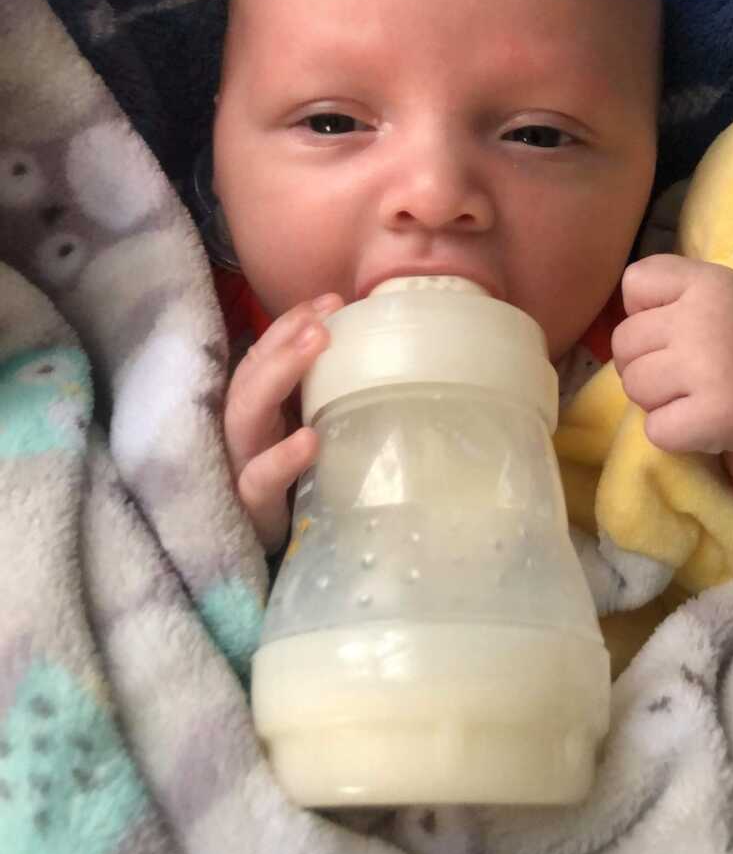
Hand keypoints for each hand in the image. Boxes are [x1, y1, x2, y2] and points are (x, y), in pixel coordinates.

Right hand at [223, 293, 343, 551]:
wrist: (283, 552)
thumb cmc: (298, 484)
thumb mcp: (307, 430)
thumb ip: (323, 395)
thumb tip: (373, 348)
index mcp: (255, 409)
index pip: (263, 355)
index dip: (291, 325)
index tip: (332, 302)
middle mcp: (240, 431)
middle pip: (249, 376)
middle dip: (283, 341)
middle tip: (324, 317)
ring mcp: (239, 466)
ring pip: (244, 415)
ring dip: (278, 375)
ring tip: (316, 345)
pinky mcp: (250, 507)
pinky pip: (258, 480)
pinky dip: (281, 458)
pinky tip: (310, 440)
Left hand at [611, 255, 732, 456]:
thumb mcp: (716, 295)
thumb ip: (665, 292)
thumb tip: (616, 320)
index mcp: (710, 281)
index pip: (634, 282)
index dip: (647, 311)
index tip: (681, 327)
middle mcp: (708, 318)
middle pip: (624, 342)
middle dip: (645, 363)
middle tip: (689, 372)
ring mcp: (713, 368)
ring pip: (633, 386)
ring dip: (656, 400)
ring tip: (696, 395)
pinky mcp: (718, 417)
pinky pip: (655, 429)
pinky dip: (672, 434)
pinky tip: (704, 422)